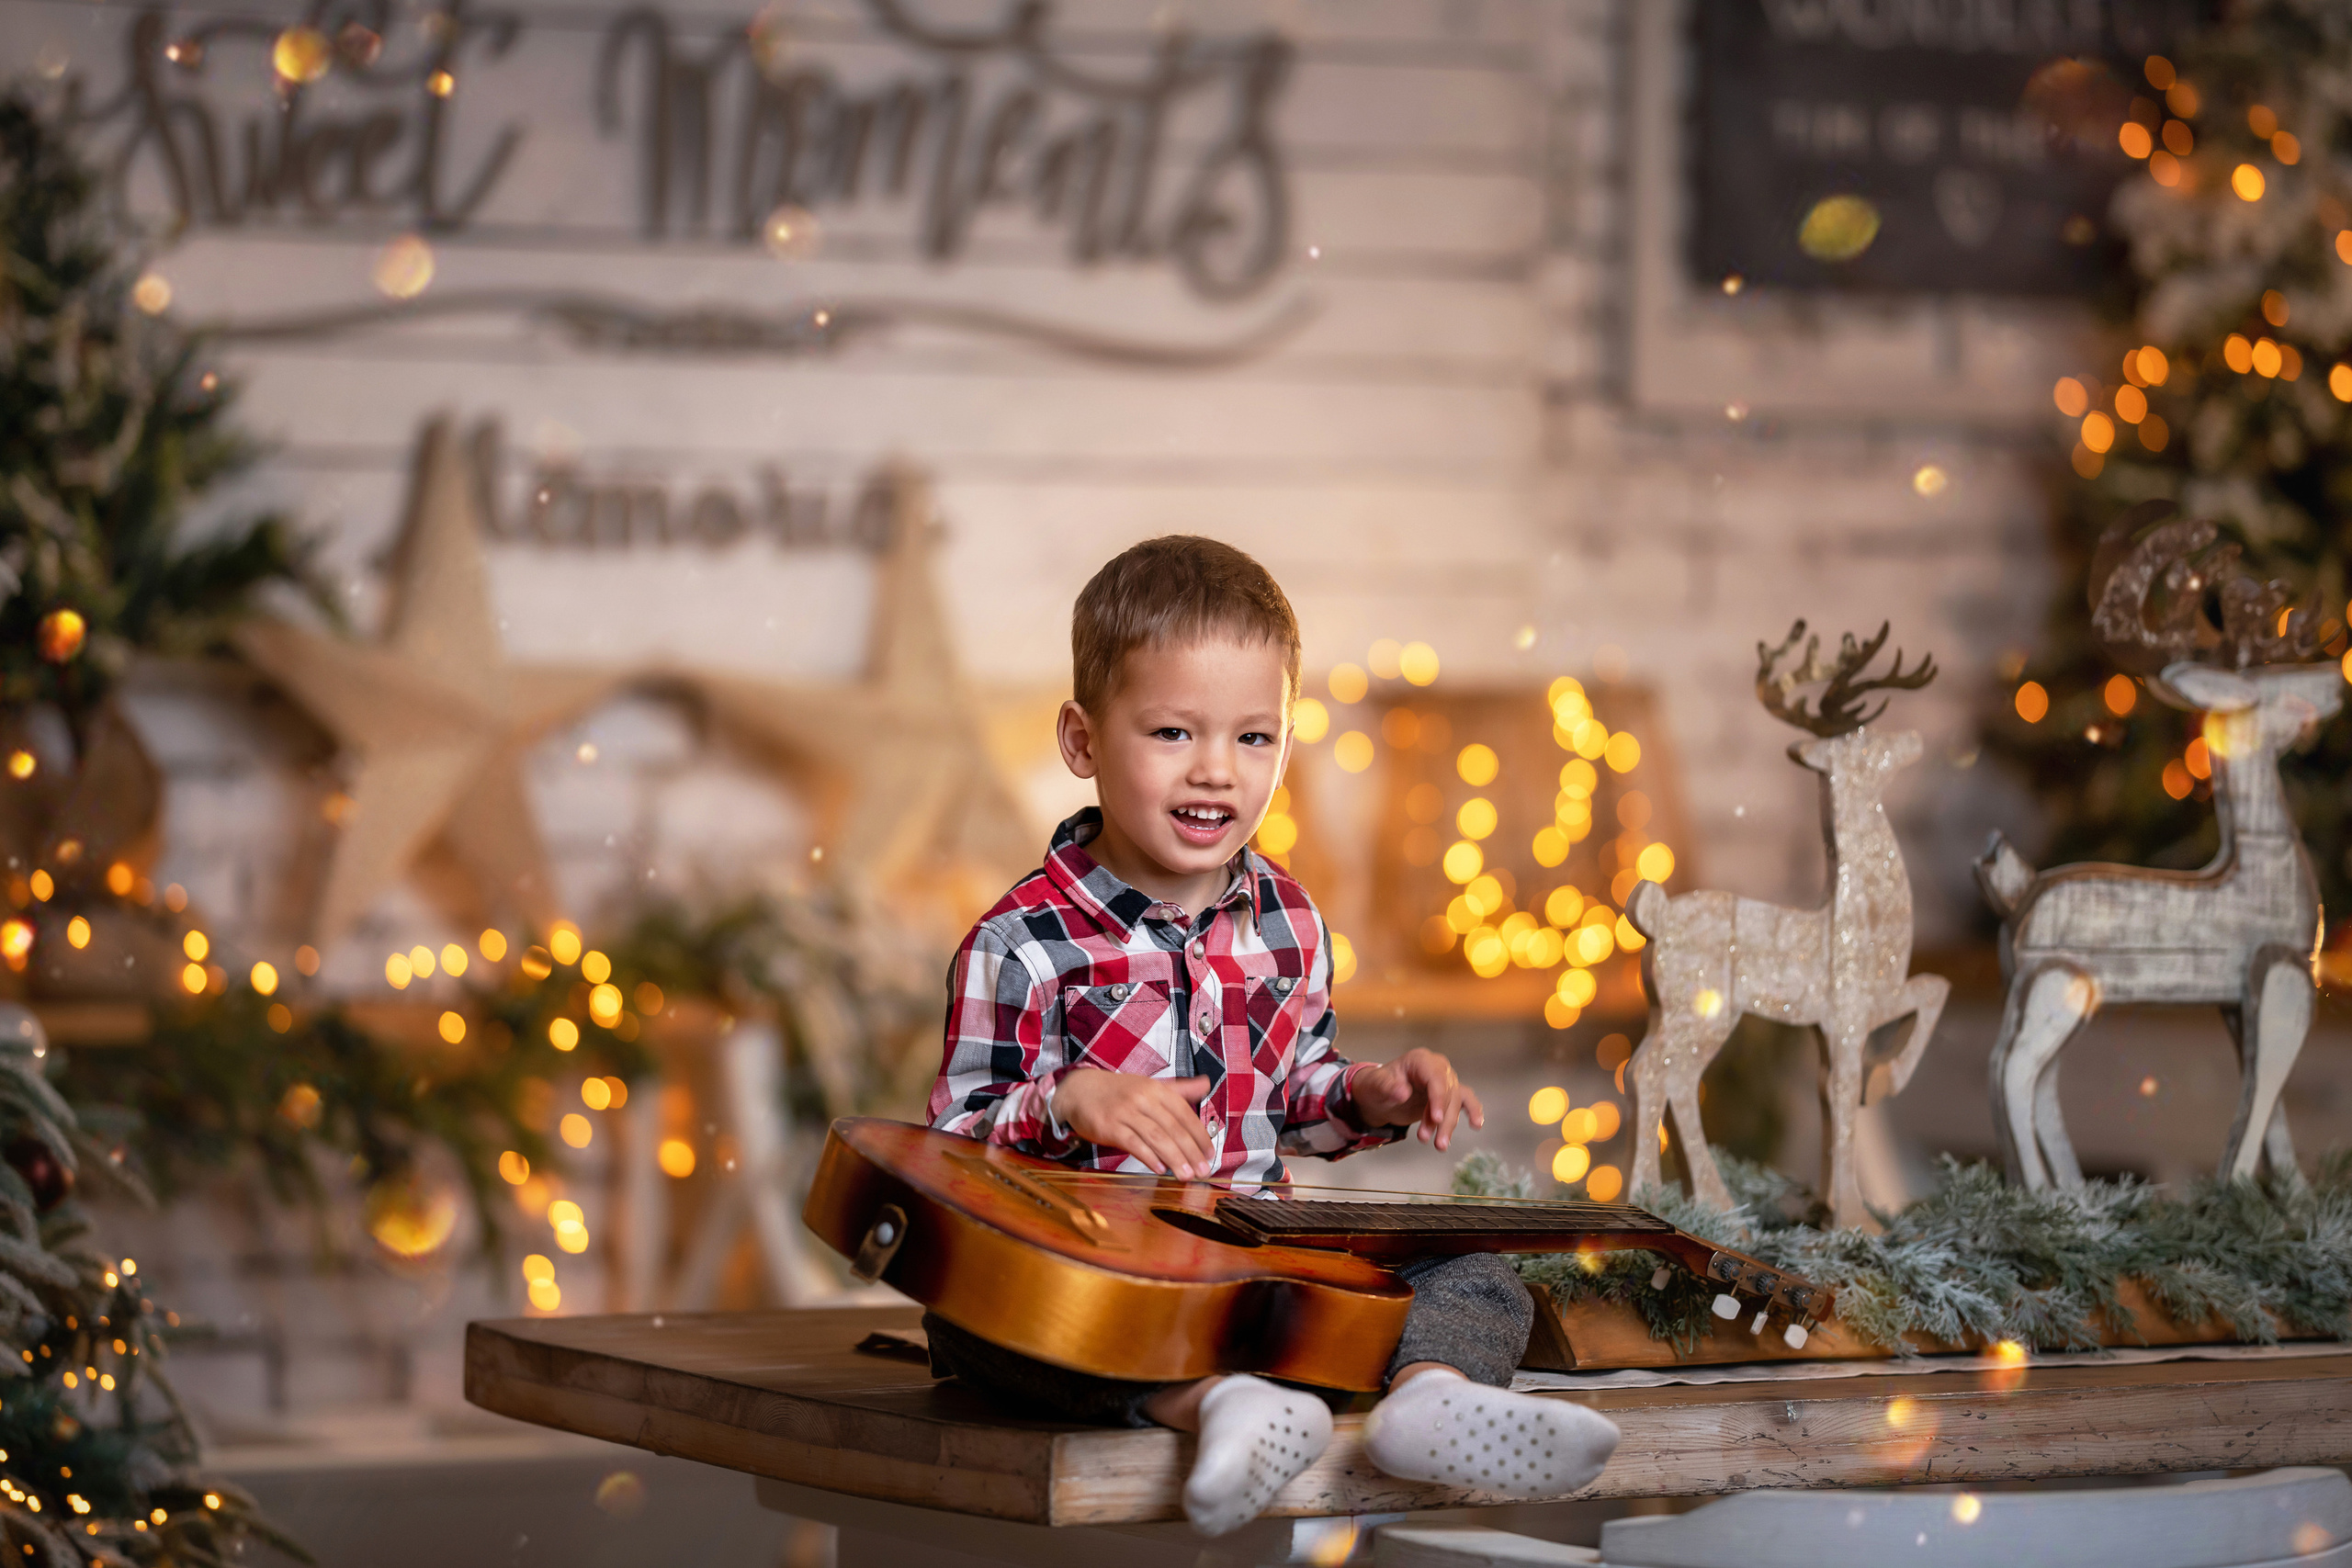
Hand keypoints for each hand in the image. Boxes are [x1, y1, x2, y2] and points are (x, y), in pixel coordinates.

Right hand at [1052, 1069, 1217, 1177]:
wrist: (1080, 1089)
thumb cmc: (1119, 1092)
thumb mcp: (1150, 1085)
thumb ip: (1179, 1089)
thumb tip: (1206, 1083)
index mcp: (1156, 1089)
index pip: (1184, 1113)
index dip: (1199, 1135)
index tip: (1209, 1154)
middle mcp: (1142, 1098)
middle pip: (1172, 1127)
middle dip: (1190, 1151)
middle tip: (1202, 1171)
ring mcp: (1125, 1112)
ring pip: (1155, 1136)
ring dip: (1174, 1158)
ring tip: (1186, 1175)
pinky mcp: (1109, 1126)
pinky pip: (1132, 1143)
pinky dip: (1148, 1156)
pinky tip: (1159, 1168)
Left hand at [1350, 1049, 1483, 1150]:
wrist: (1380, 1095)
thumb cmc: (1378, 1086)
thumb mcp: (1376, 1086)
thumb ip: (1388, 1087)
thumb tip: (1402, 1092)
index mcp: (1420, 1060)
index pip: (1435, 1078)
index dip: (1438, 1099)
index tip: (1435, 1119)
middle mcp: (1436, 1068)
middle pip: (1447, 1093)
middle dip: (1440, 1120)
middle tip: (1429, 1140)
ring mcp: (1444, 1081)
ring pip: (1456, 1102)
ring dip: (1449, 1125)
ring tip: (1440, 1145)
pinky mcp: (1448, 1094)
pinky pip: (1465, 1100)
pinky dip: (1473, 1111)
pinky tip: (1477, 1124)